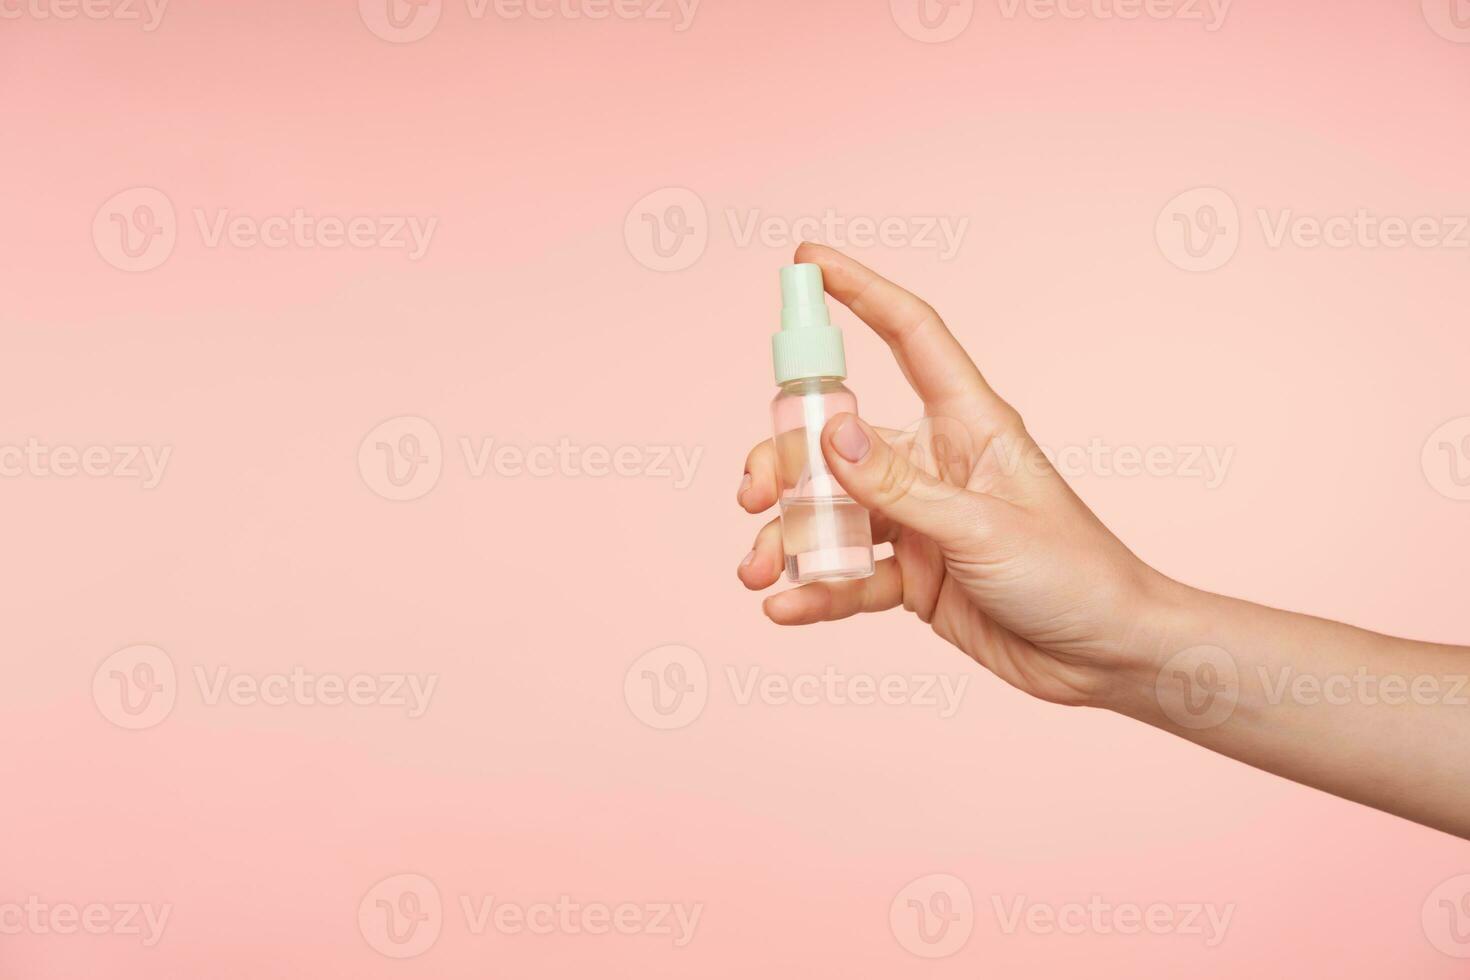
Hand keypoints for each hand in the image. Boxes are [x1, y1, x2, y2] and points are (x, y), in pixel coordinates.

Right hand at [737, 244, 1170, 707]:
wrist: (1108, 657)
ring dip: (788, 538)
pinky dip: (815, 590)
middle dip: (784, 463)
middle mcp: (935, 464)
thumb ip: (898, 485)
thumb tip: (829, 430)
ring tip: (757, 571)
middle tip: (751, 495)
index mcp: (969, 424)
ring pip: (832, 513)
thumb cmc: (1074, 574)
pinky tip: (786, 608)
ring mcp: (920, 521)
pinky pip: (848, 574)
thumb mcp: (981, 527)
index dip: (860, 291)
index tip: (806, 264)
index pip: (908, 335)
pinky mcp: (912, 577)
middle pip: (838, 438)